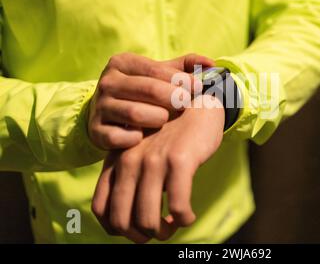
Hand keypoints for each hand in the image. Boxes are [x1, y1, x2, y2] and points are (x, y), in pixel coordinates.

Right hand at [88, 52, 213, 149]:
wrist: (109, 115)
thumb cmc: (142, 92)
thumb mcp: (159, 75)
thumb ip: (186, 66)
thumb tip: (211, 64)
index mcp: (122, 63)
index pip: (156, 69)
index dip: (181, 79)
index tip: (199, 87)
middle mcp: (107, 82)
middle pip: (148, 89)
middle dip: (173, 98)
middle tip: (185, 104)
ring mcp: (99, 107)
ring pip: (134, 113)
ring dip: (157, 118)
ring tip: (163, 119)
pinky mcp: (95, 131)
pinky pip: (119, 137)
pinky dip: (135, 139)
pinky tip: (143, 137)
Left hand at [91, 95, 224, 242]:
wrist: (196, 105)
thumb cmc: (170, 133)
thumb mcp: (141, 150)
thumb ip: (130, 175)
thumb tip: (131, 215)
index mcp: (117, 160)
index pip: (101, 208)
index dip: (116, 229)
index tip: (135, 230)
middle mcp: (130, 161)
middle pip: (122, 221)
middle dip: (140, 236)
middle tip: (158, 233)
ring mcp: (154, 161)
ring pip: (148, 220)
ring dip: (163, 233)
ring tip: (174, 226)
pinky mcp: (180, 161)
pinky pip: (178, 207)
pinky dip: (184, 219)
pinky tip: (189, 215)